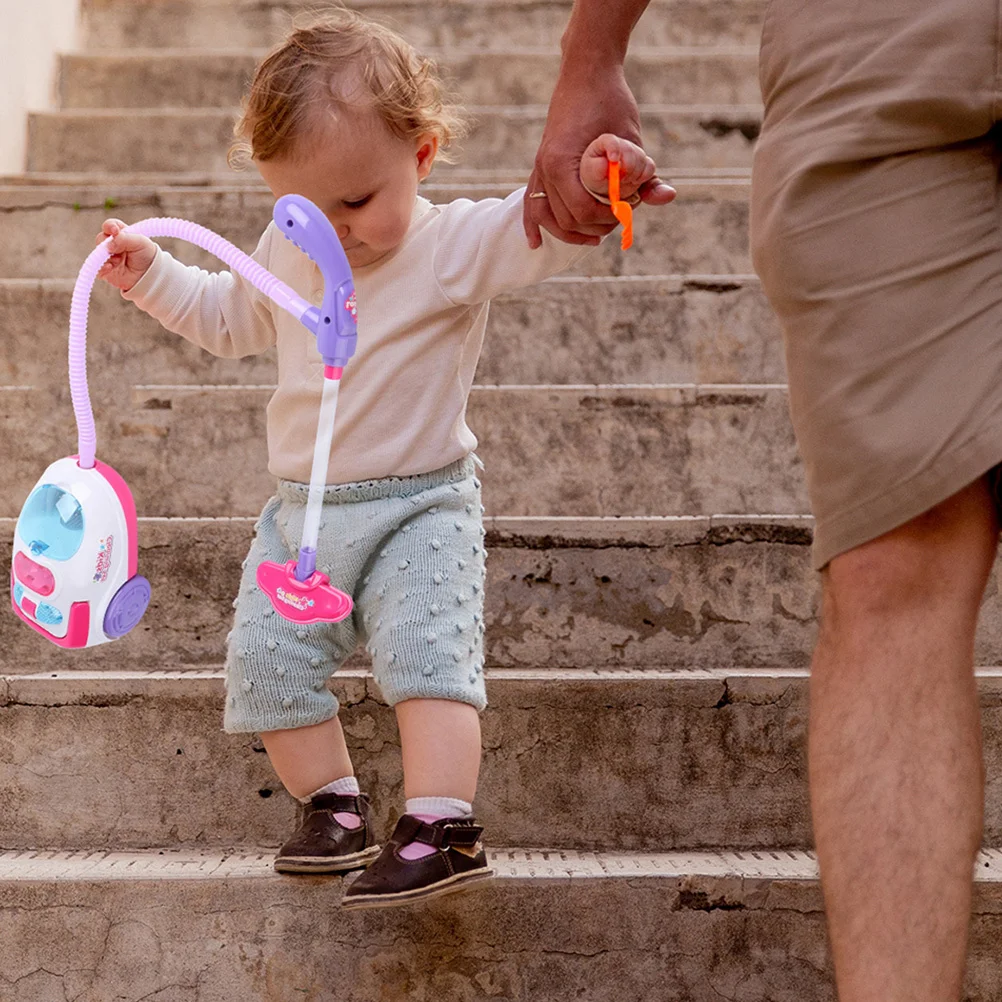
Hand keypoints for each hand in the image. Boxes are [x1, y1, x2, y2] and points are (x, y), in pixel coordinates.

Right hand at [95, 219, 156, 291]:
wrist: (151, 275)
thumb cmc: (147, 255)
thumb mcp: (140, 243)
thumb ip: (124, 240)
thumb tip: (108, 245)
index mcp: (120, 233)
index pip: (109, 226)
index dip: (109, 226)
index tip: (114, 230)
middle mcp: (111, 244)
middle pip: (101, 239)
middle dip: (107, 243)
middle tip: (118, 250)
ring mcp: (107, 257)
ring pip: (98, 253)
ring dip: (106, 256)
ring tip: (118, 261)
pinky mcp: (106, 271)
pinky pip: (97, 268)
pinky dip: (102, 267)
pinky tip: (110, 267)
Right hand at [523, 63, 675, 248]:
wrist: (586, 73)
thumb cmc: (611, 101)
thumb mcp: (632, 139)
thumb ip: (646, 174)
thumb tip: (667, 196)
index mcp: (562, 162)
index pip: (583, 210)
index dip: (609, 216)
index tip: (629, 205)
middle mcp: (545, 168)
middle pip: (567, 219)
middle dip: (595, 226)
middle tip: (620, 216)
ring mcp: (539, 169)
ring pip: (548, 218)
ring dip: (571, 233)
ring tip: (595, 237)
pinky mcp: (540, 168)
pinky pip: (529, 203)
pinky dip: (532, 225)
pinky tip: (535, 244)